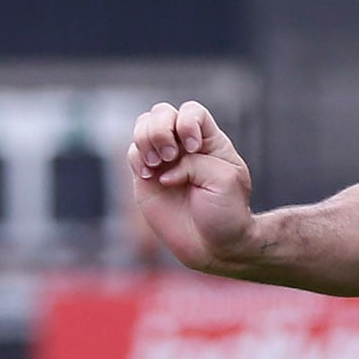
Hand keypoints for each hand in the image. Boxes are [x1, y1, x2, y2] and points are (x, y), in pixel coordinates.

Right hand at [127, 101, 260, 273]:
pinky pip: (132, 153)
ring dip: (146, 140)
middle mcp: (184, 146)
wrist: (213, 246)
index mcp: (209, 141)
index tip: (193, 148)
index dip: (187, 122)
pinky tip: (149, 176)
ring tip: (157, 164)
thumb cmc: (226, 213)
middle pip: (162, 112)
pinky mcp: (146, 178)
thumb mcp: (224, 180)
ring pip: (143, 127)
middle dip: (161, 129)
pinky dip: (137, 158)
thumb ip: (195, 163)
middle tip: (170, 155)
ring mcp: (163, 161)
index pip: (191, 111)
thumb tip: (164, 170)